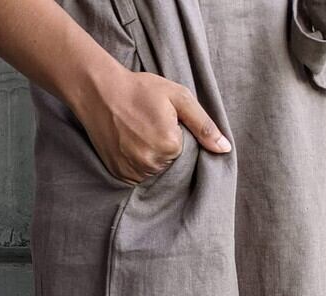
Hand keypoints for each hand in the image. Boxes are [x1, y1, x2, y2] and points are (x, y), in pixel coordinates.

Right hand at [72, 68, 231, 184]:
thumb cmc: (141, 90)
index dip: (175, 133)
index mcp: (170, 146)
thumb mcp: (179, 98)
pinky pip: (137, 175)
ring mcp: (133, 172)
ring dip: (150, 156)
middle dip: (163, 146)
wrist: (100, 92)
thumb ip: (204, 125)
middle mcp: (151, 164)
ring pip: (153, 170)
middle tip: (147, 123)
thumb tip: (225, 149)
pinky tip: (128, 143)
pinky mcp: (119, 175)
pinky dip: (136, 162)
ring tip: (136, 133)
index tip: (161, 118)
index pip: (185, 150)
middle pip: (170, 163)